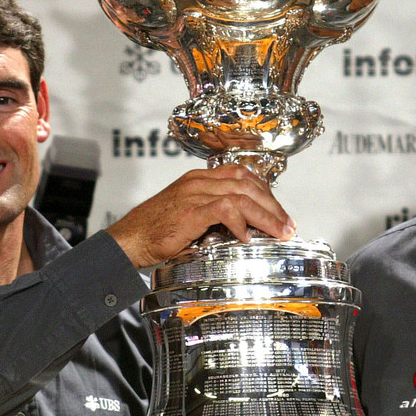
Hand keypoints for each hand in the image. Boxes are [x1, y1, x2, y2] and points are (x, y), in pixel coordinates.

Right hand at [107, 165, 294, 266]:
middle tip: (287, 225)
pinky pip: (223, 209)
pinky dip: (240, 222)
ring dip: (266, 215)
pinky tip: (246, 236)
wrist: (128, 240)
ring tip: (278, 232)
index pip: (242, 175)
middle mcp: (199, 182)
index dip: (266, 193)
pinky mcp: (190, 212)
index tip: (279, 213)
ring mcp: (194, 195)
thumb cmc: (155, 230)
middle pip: (248, 183)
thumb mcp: (189, 216)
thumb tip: (242, 227)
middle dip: (273, 205)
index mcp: (199, 179)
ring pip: (242, 195)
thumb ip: (213, 215)